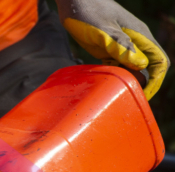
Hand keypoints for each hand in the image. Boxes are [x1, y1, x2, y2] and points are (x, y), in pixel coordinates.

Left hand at [55, 0, 169, 99]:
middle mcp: (136, 42)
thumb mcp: (103, 30)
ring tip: (117, 95)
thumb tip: (141, 65)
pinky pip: (119, 65)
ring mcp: (123, 45)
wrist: (74, 0)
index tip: (142, 95)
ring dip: (129, 81)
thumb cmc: (88, 11)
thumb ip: (121, 46)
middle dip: (144, 85)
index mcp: (140, 36)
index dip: (155, 81)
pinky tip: (107, 83)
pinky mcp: (110, 48)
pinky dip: (117, 75)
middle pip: (149, 68)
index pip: (159, 62)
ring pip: (134, 68)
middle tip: (127, 100)